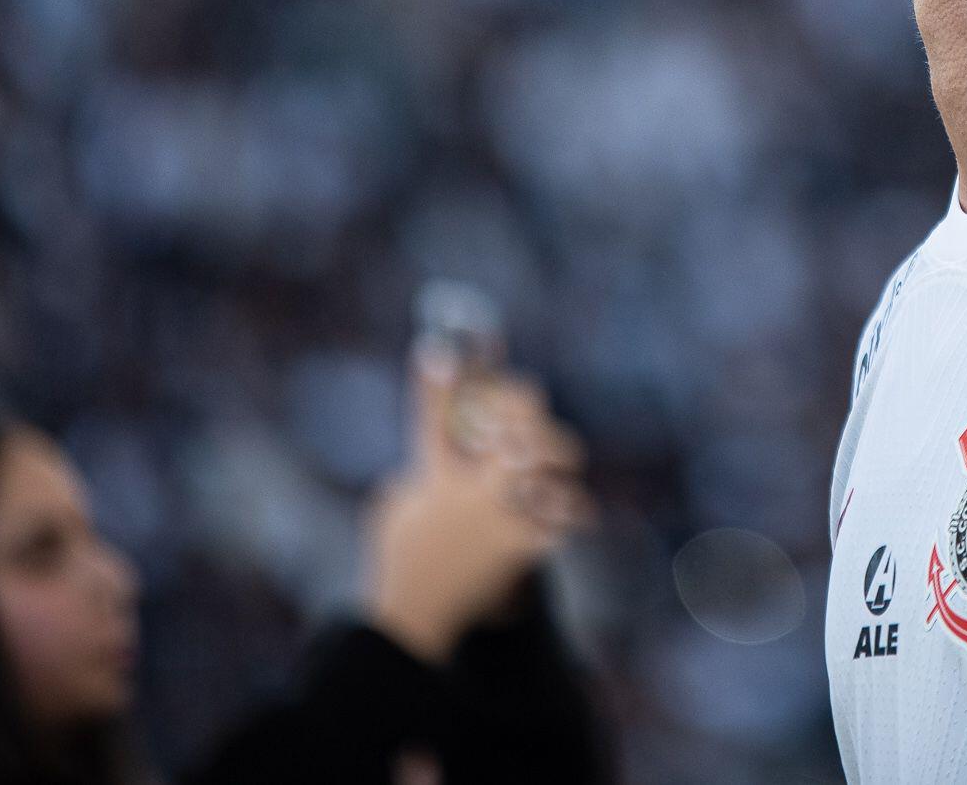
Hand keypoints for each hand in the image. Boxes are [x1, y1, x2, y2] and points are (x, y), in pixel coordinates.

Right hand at [363, 363, 593, 663]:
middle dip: (520, 403)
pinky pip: (562, 514)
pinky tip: (574, 509)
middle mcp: (468, 490)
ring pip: (545, 461)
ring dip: (556, 451)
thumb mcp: (392, 510)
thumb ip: (413, 477)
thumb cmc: (399, 564)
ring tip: (556, 458)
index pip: (434, 416)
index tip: (437, 349)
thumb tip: (427, 455)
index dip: (440, 380)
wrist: (416, 618)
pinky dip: (571, 510)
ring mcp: (498, 516)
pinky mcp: (522, 546)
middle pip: (509, 424)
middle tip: (526, 405)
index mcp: (432, 478)